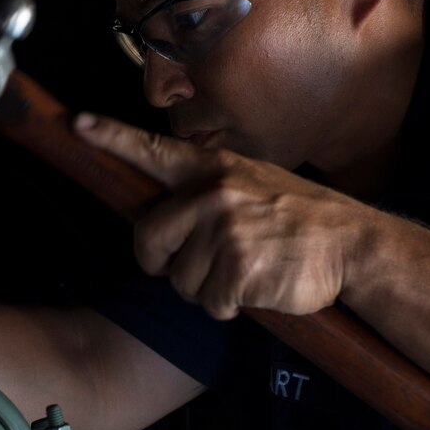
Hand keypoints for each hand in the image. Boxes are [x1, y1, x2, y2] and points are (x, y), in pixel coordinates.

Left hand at [74, 113, 368, 319]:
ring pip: (180, 280)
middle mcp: (213, 195)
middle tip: (188, 268)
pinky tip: (258, 287)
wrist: (352, 244)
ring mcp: (225, 230)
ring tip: (246, 270)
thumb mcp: (254, 184)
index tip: (77, 123)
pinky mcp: (238, 268)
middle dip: (160, 263)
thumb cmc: (299, 219)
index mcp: (214, 170)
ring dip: (207, 288)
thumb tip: (164, 219)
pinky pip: (210, 303)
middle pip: (148, 239)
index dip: (111, 138)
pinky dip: (230, 306)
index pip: (153, 151)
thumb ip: (207, 192)